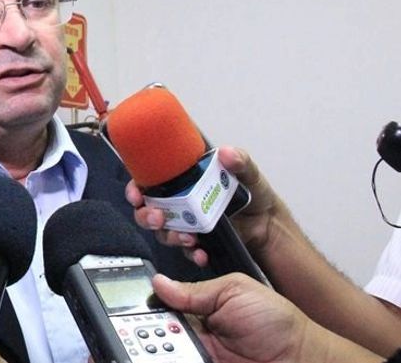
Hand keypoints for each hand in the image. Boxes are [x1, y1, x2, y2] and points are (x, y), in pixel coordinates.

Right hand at [129, 146, 284, 265]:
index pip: (149, 182)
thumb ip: (239, 161)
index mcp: (184, 180)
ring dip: (168, 236)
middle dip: (146, 216)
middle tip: (158, 217)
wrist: (271, 225)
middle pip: (148, 210)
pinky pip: (186, 251)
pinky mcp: (198, 243)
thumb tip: (226, 153)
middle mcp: (180, 202)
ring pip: (163, 232)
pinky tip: (201, 252)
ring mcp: (187, 224)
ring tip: (187, 238)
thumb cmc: (254, 194)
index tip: (136, 194)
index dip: (136, 188)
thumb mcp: (248, 173)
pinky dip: (191, 253)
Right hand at [151, 273, 380, 362]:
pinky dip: (167, 358)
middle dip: (142, 333)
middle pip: (154, 333)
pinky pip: (178, 362)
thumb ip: (194, 291)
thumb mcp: (234, 291)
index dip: (144, 306)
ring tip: (152, 348)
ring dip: (155, 350)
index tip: (128, 306)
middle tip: (139, 334)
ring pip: (162, 353)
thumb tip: (158, 283)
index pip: (160, 307)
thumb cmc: (276, 321)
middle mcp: (193, 334)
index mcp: (198, 307)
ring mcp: (197, 355)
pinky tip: (159, 356)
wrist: (302, 360)